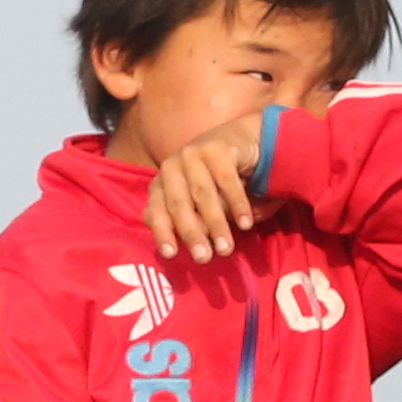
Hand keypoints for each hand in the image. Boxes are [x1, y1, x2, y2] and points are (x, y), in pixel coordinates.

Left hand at [143, 116, 272, 266]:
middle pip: (179, 205)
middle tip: (204, 259)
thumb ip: (191, 222)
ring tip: (226, 249)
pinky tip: (245, 223)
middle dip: (191, 234)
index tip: (171, 255)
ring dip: (216, 224)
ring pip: (203, 195)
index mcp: (160, 184)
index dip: (162, 233)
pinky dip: (237, 204)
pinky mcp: (216, 147)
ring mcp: (192, 154)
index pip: (156, 211)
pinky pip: (227, 180)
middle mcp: (171, 167)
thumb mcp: (197, 205)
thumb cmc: (212, 181)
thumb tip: (192, 248)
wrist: (236, 142)